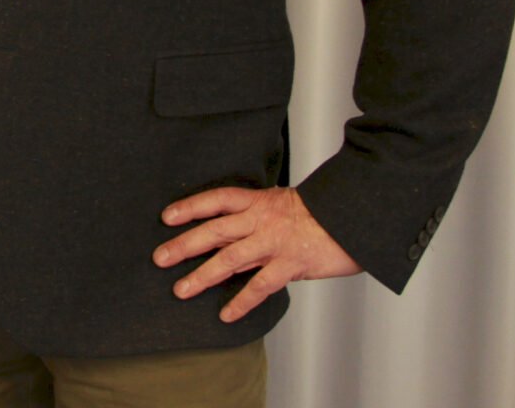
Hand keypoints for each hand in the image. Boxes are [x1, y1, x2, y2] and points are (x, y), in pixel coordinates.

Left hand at [153, 186, 360, 321]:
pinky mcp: (290, 264)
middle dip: (184, 244)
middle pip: (215, 230)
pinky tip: (226, 314)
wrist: (354, 218)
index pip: (218, 199)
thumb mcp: (284, 204)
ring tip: (181, 290)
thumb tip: (231, 232)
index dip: (191, 206)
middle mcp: (262, 219)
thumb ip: (258, 217)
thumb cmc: (321, 213)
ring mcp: (275, 242)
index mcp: (259, 201)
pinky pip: (260, 285)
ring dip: (203, 276)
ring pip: (230, 258)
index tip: (167, 216)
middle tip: (160, 258)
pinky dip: (242, 301)